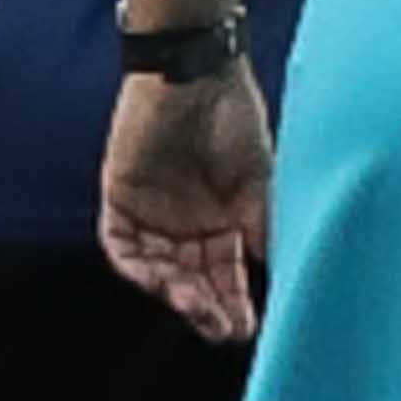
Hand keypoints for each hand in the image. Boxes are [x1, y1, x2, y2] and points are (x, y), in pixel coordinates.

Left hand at [99, 57, 273, 337]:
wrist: (195, 72)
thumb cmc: (235, 118)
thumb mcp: (261, 181)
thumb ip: (263, 230)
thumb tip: (279, 278)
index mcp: (223, 222)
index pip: (227, 277)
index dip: (236, 304)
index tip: (249, 329)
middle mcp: (186, 225)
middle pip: (193, 282)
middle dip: (209, 308)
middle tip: (225, 329)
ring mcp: (152, 215)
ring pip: (160, 272)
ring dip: (178, 295)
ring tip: (199, 309)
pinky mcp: (120, 200)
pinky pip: (122, 248)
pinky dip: (140, 268)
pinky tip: (164, 283)